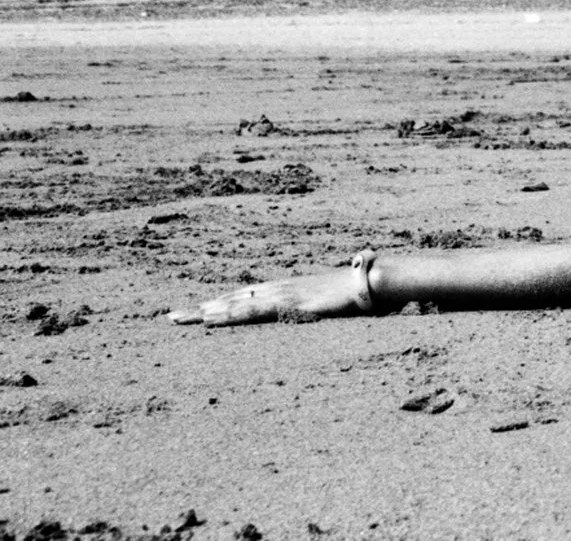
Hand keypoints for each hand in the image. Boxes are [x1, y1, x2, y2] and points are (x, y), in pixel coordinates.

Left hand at [170, 261, 372, 326]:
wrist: (369, 281)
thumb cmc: (351, 292)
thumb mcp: (324, 303)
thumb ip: (312, 305)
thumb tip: (311, 310)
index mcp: (283, 290)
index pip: (241, 297)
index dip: (216, 304)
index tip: (192, 312)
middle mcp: (276, 290)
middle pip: (230, 299)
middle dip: (199, 309)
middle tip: (169, 318)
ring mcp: (280, 296)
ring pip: (234, 304)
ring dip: (205, 312)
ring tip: (179, 319)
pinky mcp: (288, 306)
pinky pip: (253, 312)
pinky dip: (229, 315)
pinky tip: (211, 320)